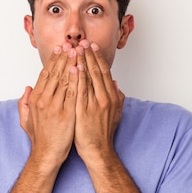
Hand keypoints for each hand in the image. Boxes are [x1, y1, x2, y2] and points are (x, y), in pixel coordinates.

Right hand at [19, 44, 78, 166]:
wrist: (47, 154)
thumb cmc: (40, 138)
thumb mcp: (26, 119)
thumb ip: (24, 103)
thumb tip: (27, 88)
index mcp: (35, 100)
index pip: (45, 75)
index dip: (53, 61)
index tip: (59, 50)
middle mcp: (44, 100)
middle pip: (55, 73)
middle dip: (63, 57)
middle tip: (70, 44)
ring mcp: (55, 107)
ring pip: (64, 80)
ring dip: (70, 63)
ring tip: (77, 51)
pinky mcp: (67, 114)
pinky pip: (73, 92)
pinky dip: (76, 79)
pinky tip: (80, 69)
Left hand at [73, 40, 124, 161]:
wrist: (98, 151)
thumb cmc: (103, 133)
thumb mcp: (115, 113)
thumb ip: (117, 97)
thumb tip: (115, 83)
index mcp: (111, 97)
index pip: (103, 73)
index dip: (97, 58)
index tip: (91, 47)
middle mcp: (105, 98)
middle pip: (96, 72)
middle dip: (89, 55)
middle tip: (83, 41)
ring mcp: (95, 105)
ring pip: (88, 78)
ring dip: (82, 62)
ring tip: (76, 48)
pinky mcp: (84, 112)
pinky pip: (80, 91)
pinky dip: (78, 78)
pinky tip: (75, 67)